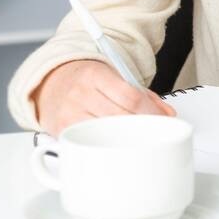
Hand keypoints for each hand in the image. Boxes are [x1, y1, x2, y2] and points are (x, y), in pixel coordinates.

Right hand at [32, 58, 175, 135]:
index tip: (163, 119)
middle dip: (143, 126)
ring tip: (138, 136)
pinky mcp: (62, 133)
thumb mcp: (113, 75)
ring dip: (127, 137)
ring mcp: (69, 114)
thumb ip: (142, 93)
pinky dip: (108, 143)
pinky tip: (117, 142)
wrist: (51, 82)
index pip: (130, 97)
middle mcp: (80, 94)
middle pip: (121, 117)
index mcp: (95, 75)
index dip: (151, 111)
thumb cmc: (86, 79)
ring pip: (107, 132)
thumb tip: (167, 113)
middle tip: (155, 130)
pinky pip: (92, 141)